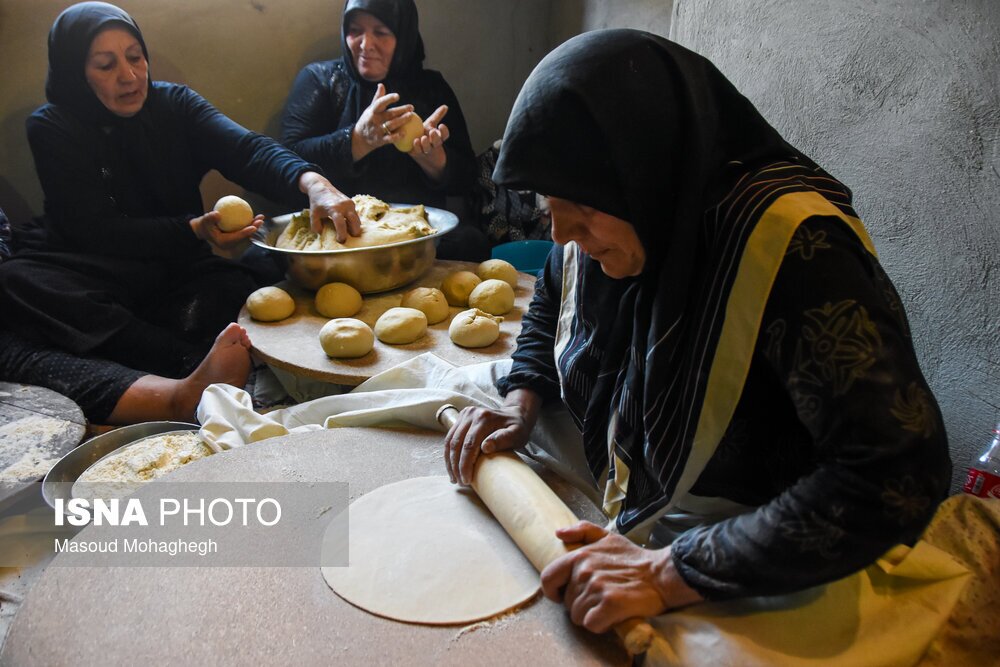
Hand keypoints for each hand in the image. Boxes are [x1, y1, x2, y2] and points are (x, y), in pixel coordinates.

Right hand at [190, 211, 262, 250]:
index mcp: (224, 242)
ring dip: (255, 225)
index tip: (253, 227)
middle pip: (245, 236)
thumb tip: (217, 214)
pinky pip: (244, 229)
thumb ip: (210, 218)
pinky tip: (255, 215)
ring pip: (246, 233)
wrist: (203, 229)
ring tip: (261, 217)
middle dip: (254, 229)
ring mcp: (234, 240)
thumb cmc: (204, 225)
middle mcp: (231, 243)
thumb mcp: (204, 221)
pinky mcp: (235, 235)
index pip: (237, 238)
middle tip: (260, 220)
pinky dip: (249, 223)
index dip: (246, 233)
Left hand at [298, 171, 360, 240]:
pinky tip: (349, 226)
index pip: (341, 224)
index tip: (340, 241)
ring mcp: (350, 203)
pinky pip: (356, 215)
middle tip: (349, 239)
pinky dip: (354, 222)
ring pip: (357, 220)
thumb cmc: (316, 202)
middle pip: (354, 223)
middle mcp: (344, 206)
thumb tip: (323, 235)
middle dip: (353, 233)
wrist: (321, 187)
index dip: (342, 235)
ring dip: (355, 228)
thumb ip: (316, 226)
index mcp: (334, 209)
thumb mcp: (313, 215)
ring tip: (349, 234)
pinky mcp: (352, 203)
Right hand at [352, 83, 414, 159]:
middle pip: (389, 114)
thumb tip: (381, 85)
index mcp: (373, 111)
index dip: (388, 99)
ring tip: (411, 116)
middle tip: (411, 107)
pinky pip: (389, 138)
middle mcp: (375, 120)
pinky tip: (405, 134)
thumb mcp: (370, 109)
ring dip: (401, 120)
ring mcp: (377, 130)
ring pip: (391, 125)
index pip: (380, 103)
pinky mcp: (380, 140)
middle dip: (401, 110)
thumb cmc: (368, 120)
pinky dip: (396, 136)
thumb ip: (377, 98)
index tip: (397, 96)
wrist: (359, 138)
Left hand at [409, 105, 449, 180]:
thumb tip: (445, 106)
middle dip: (435, 138)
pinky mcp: (416, 153)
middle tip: (432, 132)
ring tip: (423, 138)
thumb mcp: (430, 124)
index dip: (444, 131)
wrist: (417, 149)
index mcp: (438, 138)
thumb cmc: (424, 133)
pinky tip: (415, 140)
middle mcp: (433, 145)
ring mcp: (425, 150)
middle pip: (437, 142)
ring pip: (427, 148)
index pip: (444, 135)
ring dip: (426, 143)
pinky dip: (416, 146)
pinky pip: (417, 150)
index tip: (441, 125)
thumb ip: (437, 116)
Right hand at [444, 390, 539, 484]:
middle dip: (456, 466)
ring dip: (450, 462)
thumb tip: (485, 447)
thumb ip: (503, 439)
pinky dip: (449, 455)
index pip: (470, 444)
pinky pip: (449, 439)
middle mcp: (471, 414)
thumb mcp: (517, 434)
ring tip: (455, 478)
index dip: (466, 464)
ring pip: (450, 442)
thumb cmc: (517, 428)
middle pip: (457, 443)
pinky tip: (452, 467)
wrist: (514, 415)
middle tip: (461, 482)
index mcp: (484, 417)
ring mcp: (464, 415)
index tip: (467, 479)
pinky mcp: (460, 419)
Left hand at [540, 521, 703, 633]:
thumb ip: (582, 531)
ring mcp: (597, 588)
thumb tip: (559, 533)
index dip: (553, 591)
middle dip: (581, 604)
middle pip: (567, 602)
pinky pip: (591, 624)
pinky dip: (601, 624)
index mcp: (580, 556)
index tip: (563, 596)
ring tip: (608, 605)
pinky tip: (612, 615)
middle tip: (600, 598)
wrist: (662, 574)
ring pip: (578, 615)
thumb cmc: (634, 558)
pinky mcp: (610, 604)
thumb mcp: (608, 537)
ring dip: (591, 615)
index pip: (548, 578)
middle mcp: (585, 571)